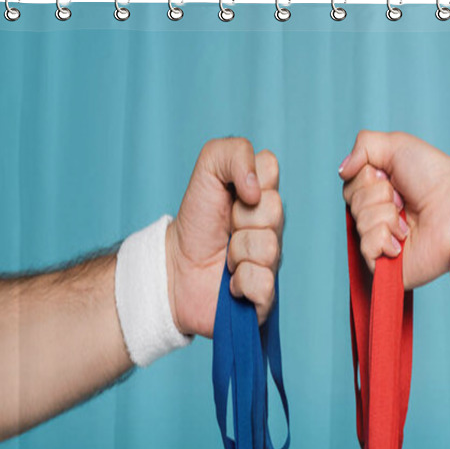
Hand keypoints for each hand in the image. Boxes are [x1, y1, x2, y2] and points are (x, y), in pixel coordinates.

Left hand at [166, 137, 282, 337]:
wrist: (175, 270)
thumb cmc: (196, 224)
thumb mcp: (206, 173)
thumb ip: (232, 154)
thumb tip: (257, 188)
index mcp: (263, 196)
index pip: (271, 168)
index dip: (245, 178)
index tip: (230, 195)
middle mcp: (274, 228)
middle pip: (273, 210)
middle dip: (240, 219)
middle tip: (226, 229)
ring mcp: (273, 261)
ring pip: (268, 248)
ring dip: (238, 253)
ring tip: (226, 260)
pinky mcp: (268, 294)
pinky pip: (264, 282)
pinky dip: (241, 283)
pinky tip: (232, 285)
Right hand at [339, 131, 449, 289]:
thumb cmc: (436, 178)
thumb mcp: (397, 145)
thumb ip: (363, 146)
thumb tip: (341, 170)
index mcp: (380, 192)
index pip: (350, 185)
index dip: (367, 177)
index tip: (390, 177)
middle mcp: (379, 216)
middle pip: (352, 202)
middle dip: (378, 195)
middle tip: (403, 199)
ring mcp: (382, 242)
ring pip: (359, 222)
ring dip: (386, 216)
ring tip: (408, 221)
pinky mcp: (386, 265)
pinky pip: (366, 247)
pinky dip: (384, 239)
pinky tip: (403, 241)